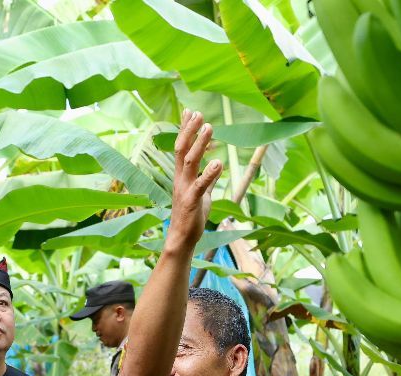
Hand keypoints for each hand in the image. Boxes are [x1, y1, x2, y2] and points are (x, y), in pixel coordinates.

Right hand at [168, 109, 221, 247]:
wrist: (182, 238)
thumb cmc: (192, 215)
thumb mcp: (202, 192)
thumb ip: (207, 177)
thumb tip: (215, 164)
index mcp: (182, 176)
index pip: (181, 147)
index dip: (185, 129)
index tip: (190, 111)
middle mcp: (180, 179)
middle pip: (182, 149)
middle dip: (190, 130)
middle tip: (199, 113)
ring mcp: (185, 189)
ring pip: (190, 162)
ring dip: (199, 144)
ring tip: (209, 128)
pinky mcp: (192, 201)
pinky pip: (201, 185)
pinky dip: (210, 173)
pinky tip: (219, 162)